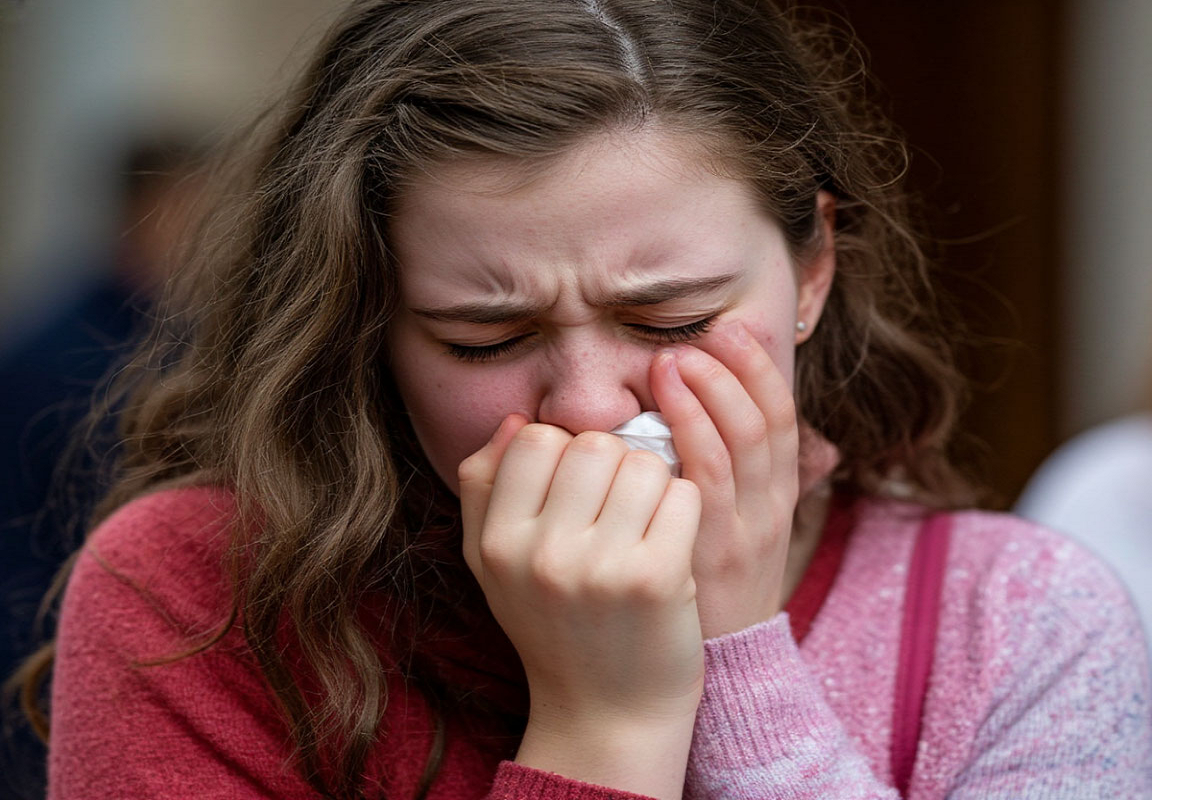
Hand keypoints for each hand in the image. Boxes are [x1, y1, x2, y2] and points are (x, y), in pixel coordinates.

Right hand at [458, 415, 703, 797]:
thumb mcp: (494, 564)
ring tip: (645, 525)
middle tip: (619, 506)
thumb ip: (485, 488)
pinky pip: (683, 493)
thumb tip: (516, 419)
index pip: (535, 439)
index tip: (578, 489)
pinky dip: (684, 509)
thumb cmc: (552, 625)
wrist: (607, 714)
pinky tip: (671, 543)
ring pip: (644, 462)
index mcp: (498, 543)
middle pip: (594, 443)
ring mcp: (601, 567)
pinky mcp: (657, 578)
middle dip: (615, 463)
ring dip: (654, 484)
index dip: (564, 452)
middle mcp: (543, 554)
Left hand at [649, 320, 801, 638]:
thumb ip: (738, 478)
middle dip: (736, 371)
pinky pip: (705, 481)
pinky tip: (664, 406)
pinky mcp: (710, 552)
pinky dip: (690, 434)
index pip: (781, 418)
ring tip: (675, 360)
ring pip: (739, 443)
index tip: (733, 329)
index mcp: (776, 496)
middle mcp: (769, 508)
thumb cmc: (710, 590)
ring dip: (708, 393)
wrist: (712, 673)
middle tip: (699, 338)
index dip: (760, 371)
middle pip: (765, 422)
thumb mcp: (740, 533)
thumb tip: (741, 422)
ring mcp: (743, 529)